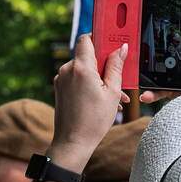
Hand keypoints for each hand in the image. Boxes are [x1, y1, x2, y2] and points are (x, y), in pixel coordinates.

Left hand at [49, 35, 127, 169]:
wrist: (72, 143)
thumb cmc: (93, 121)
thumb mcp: (112, 92)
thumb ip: (116, 67)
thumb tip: (121, 48)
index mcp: (81, 68)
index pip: (87, 38)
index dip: (99, 38)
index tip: (111, 44)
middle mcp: (67, 70)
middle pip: (87, 55)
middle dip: (103, 64)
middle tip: (117, 78)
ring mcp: (61, 80)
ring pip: (82, 69)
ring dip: (97, 77)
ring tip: (111, 96)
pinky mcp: (59, 88)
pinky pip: (76, 79)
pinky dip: (88, 84)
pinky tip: (100, 100)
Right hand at [141, 0, 180, 103]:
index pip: (178, 37)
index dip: (165, 32)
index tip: (150, 24)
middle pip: (163, 54)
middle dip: (148, 54)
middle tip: (134, 49)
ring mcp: (177, 77)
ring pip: (157, 73)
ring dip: (145, 75)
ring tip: (136, 73)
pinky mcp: (173, 92)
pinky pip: (158, 90)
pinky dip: (151, 93)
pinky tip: (145, 95)